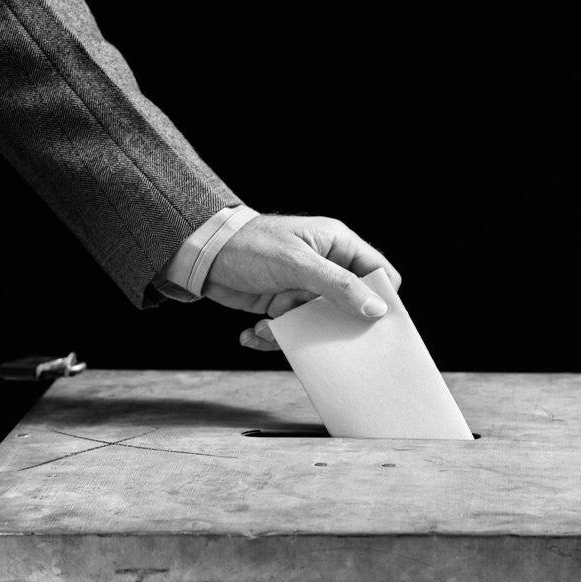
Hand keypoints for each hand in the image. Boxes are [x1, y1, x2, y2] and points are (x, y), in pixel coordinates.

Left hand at [203, 214, 400, 350]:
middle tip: (313, 329)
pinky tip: (253, 331)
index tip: (370, 322)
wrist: (201, 256)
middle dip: (328, 323)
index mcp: (338, 245)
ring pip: (318, 324)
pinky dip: (273, 336)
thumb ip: (338, 286)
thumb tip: (376, 309)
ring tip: (269, 323)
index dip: (380, 298)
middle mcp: (325, 267)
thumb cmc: (249, 246)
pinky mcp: (283, 306)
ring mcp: (304, 289)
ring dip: (293, 331)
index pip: (378, 273)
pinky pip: (292, 331)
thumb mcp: (297, 265)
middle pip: (349, 305)